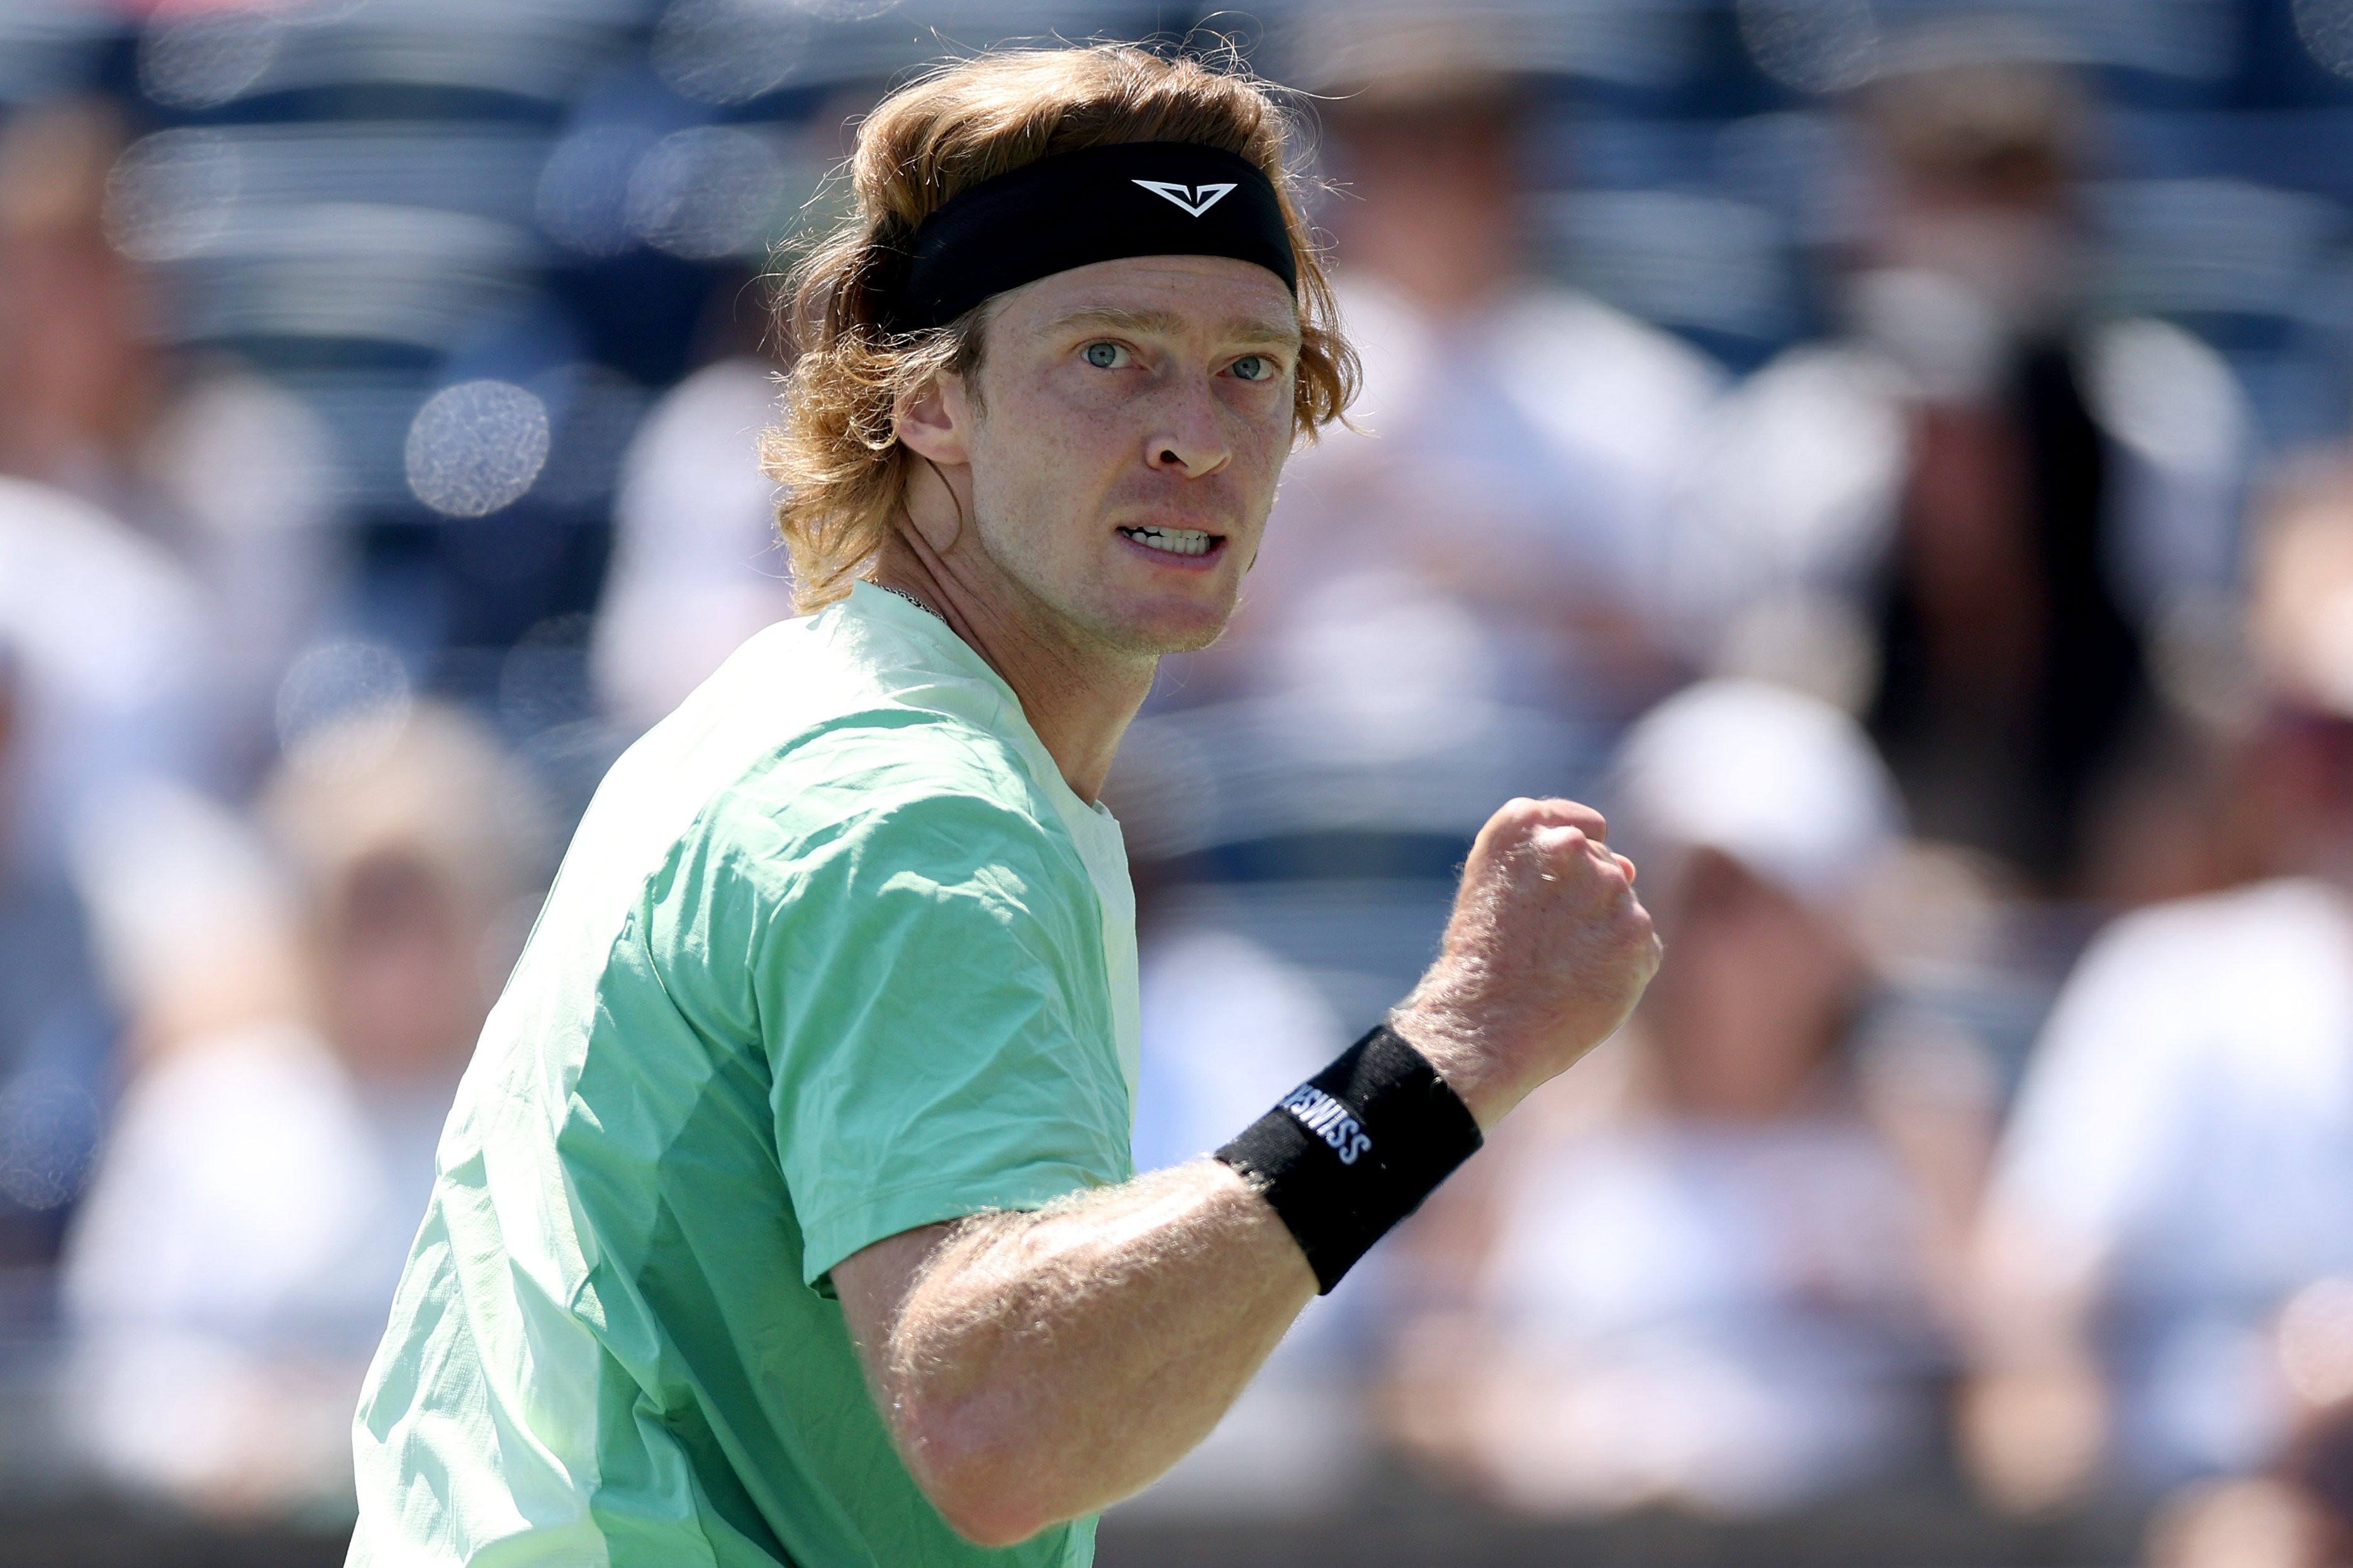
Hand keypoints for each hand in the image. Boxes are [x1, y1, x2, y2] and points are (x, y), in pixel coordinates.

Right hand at [1391, 798, 1660, 1127]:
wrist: (1486, 1026)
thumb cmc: (1482, 959)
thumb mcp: (1493, 883)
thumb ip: (1552, 854)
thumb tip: (1630, 868)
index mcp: (1520, 824)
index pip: (1580, 824)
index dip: (1570, 861)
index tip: (1544, 894)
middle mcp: (1569, 845)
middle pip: (1605, 865)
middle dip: (1585, 901)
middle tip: (1542, 943)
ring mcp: (1609, 889)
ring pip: (1623, 906)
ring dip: (1602, 932)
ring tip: (1559, 966)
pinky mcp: (1637, 935)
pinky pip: (1641, 944)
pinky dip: (1620, 964)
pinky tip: (1582, 983)